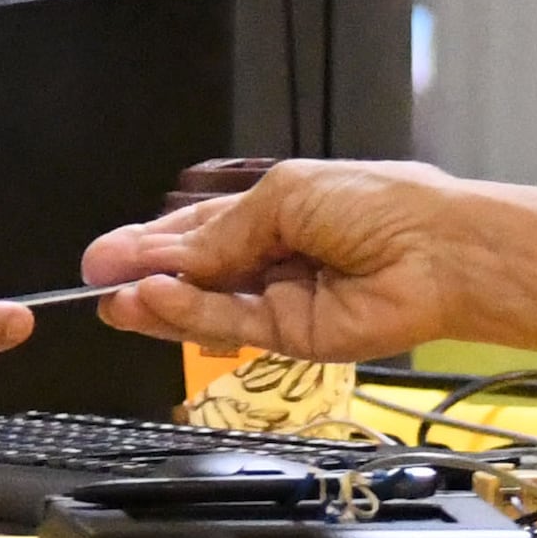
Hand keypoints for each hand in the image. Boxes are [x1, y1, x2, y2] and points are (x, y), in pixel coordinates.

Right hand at [81, 158, 490, 367]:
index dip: (148, 243)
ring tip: (117, 294)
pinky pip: (230, 327)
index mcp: (272, 212)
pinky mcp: (290, 340)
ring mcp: (279, 301)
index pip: (196, 232)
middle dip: (142, 273)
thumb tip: (162, 255)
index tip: (105, 254)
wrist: (438, 252)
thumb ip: (220, 234)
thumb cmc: (383, 205)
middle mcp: (271, 259)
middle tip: (98, 277)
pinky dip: (190, 316)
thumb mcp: (284, 197)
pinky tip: (157, 300)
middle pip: (191, 273)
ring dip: (157, 301)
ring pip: (203, 306)